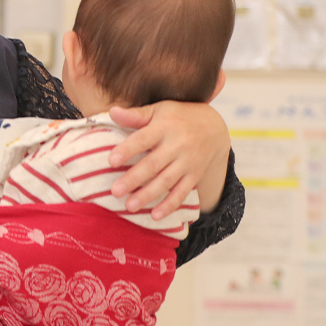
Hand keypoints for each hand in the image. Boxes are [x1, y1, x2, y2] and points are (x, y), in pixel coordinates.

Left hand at [108, 102, 230, 218]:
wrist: (214, 127)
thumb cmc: (178, 117)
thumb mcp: (159, 110)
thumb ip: (136, 114)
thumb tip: (112, 111)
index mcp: (165, 127)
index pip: (143, 139)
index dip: (128, 150)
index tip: (111, 161)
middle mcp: (177, 145)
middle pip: (153, 164)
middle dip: (134, 179)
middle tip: (115, 191)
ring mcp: (187, 162)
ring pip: (166, 181)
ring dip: (148, 195)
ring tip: (129, 207)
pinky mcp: (194, 175)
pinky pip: (182, 192)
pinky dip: (170, 205)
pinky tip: (156, 216)